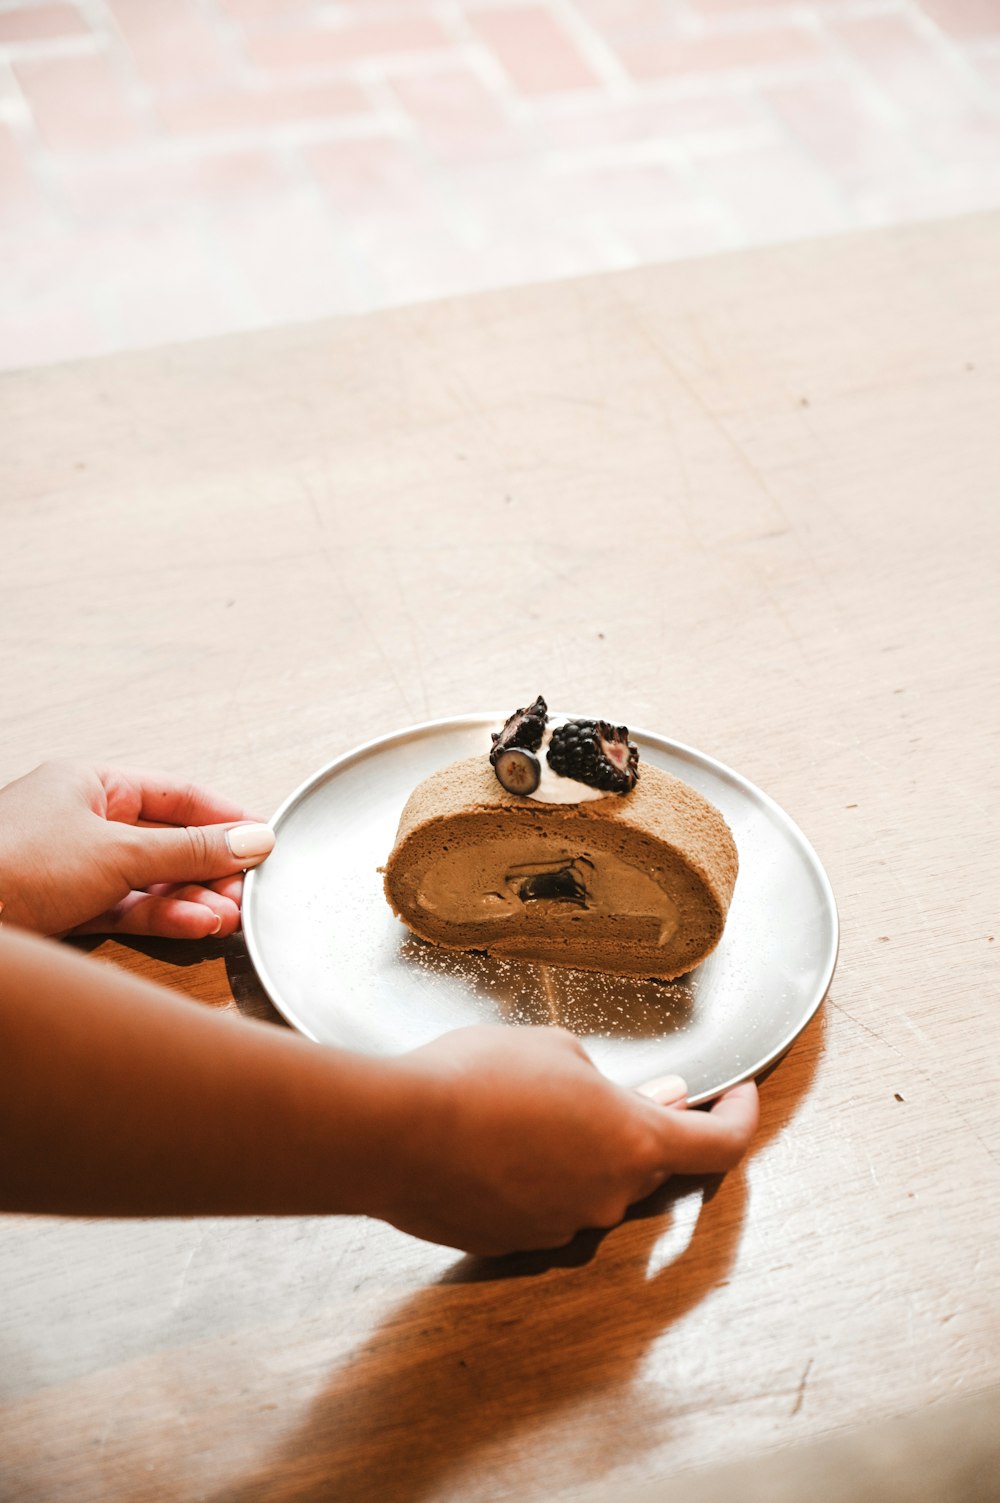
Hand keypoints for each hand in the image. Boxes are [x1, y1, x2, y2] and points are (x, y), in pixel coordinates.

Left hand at [0, 760, 274, 938]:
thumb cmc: (13, 863)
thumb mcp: (118, 852)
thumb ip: (190, 850)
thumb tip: (253, 840)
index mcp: (90, 784)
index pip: (176, 795)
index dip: (224, 817)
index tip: (264, 841)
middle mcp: (81, 821)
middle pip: (165, 841)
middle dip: (210, 869)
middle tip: (248, 891)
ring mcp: (72, 867)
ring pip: (149, 881)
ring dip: (191, 900)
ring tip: (228, 917)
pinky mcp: (64, 909)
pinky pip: (126, 909)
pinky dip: (162, 918)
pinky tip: (196, 926)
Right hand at [376, 1025, 758, 1254]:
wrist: (394, 1135)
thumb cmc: (476, 1079)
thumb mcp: (556, 1049)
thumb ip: (614, 1081)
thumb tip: (656, 1098)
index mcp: (633, 1140)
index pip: (720, 1146)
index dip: (741, 1118)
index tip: (739, 1097)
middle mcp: (608, 1195)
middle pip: (650, 1165)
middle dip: (641, 1126)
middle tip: (612, 1089)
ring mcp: (560, 1227)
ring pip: (593, 1186)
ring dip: (580, 1151)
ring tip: (528, 1106)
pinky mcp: (515, 1243)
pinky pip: (545, 1206)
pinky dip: (537, 1176)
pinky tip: (497, 1142)